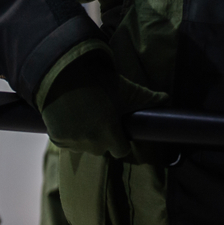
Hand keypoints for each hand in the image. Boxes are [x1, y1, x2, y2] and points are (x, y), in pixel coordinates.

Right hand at [40, 54, 167, 158]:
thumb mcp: (127, 90)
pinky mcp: (55, 138)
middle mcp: (90, 144)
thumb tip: (167, 99)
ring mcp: (71, 142)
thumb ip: (149, 99)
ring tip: (89, 116)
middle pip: (102, 149)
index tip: (120, 128)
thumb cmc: (100, 83)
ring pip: (84, 147)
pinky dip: (71, 135)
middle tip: (104, 118)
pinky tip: (74, 119)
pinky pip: (68, 143)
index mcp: (109, 135)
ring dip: (88, 137)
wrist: (64, 74)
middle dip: (105, 137)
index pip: (120, 150)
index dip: (122, 140)